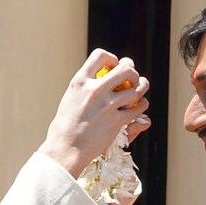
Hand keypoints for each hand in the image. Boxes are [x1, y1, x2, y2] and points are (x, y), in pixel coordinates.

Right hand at [38, 49, 149, 176]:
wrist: (65, 149)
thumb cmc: (64, 127)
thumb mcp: (69, 98)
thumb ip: (84, 87)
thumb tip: (97, 80)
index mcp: (80, 81)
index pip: (100, 55)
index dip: (112, 58)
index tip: (113, 66)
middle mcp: (95, 90)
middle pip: (125, 69)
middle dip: (132, 71)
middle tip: (132, 78)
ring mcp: (107, 105)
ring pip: (137, 88)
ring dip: (142, 87)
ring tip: (140, 89)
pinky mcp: (117, 121)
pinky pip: (139, 107)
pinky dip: (141, 105)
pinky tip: (138, 107)